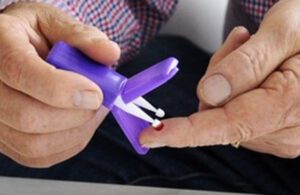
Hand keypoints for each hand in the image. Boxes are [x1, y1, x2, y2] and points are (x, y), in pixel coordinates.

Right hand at [0, 2, 119, 166]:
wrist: (12, 50)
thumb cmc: (32, 35)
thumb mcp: (54, 22)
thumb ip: (82, 37)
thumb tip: (110, 54)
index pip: (22, 73)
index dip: (63, 89)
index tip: (95, 93)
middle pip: (29, 117)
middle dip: (76, 115)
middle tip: (98, 102)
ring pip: (34, 144)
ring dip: (76, 132)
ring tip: (92, 111)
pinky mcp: (4, 138)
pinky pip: (37, 156)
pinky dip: (68, 145)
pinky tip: (80, 125)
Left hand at [140, 0, 299, 157]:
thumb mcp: (284, 31)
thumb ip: (246, 64)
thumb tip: (209, 94)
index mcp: (290, 104)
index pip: (226, 124)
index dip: (185, 132)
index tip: (151, 135)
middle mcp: (285, 130)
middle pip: (218, 111)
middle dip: (216, 78)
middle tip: (241, 43)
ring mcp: (280, 134)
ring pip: (224, 112)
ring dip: (227, 81)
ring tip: (254, 51)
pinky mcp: (272, 131)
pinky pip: (235, 114)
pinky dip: (235, 90)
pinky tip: (254, 70)